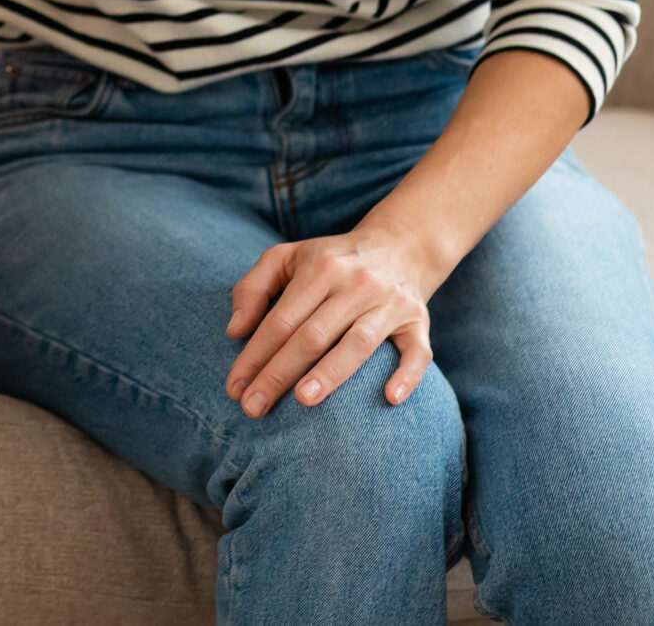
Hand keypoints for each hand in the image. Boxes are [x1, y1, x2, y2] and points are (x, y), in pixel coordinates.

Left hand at [223, 226, 436, 415]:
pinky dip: (406, 375)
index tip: (235, 388)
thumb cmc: (330, 260)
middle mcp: (356, 284)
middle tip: (254, 407)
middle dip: (279, 373)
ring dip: (331, 373)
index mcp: (320, 268)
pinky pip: (417, 351)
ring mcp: (390, 304)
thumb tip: (235, 331)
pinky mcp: (418, 321)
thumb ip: (252, 288)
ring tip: (303, 401)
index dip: (255, 355)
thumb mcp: (286, 257)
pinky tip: (389, 398)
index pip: (281, 319)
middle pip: (313, 335)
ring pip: (358, 343)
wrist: (400, 245)